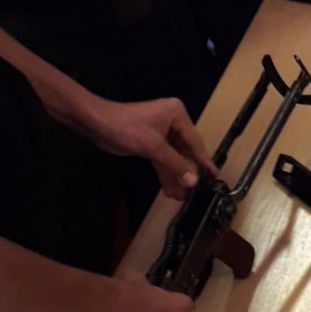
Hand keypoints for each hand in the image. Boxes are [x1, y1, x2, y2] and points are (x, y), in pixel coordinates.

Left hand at [90, 96, 216, 197]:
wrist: (96, 124)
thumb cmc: (126, 128)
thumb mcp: (153, 146)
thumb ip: (175, 164)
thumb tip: (193, 181)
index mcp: (177, 115)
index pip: (194, 141)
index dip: (203, 160)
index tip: (214, 176)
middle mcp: (172, 122)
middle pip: (184, 151)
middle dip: (186, 172)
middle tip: (193, 192)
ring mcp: (160, 133)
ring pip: (172, 157)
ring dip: (174, 176)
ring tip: (179, 197)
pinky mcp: (149, 142)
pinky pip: (162, 159)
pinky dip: (164, 173)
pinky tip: (168, 189)